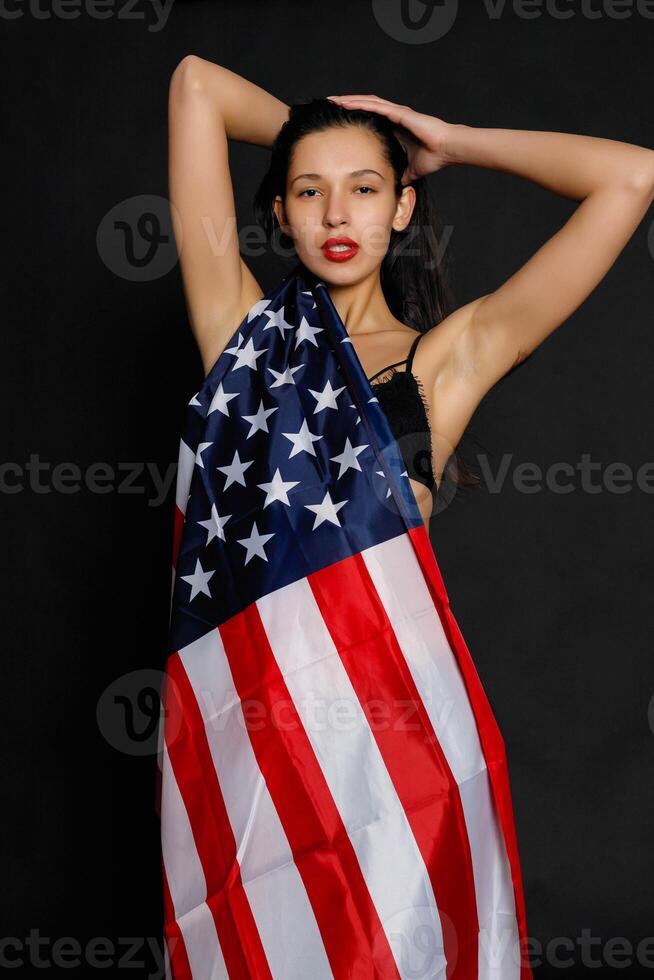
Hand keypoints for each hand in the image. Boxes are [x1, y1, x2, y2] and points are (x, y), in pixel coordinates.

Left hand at [326, 94, 450, 183]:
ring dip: (348, 101)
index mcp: (394, 129)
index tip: (337, 124)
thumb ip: (399, 173)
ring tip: (332, 100)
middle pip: (364, 108)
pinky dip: (359, 103)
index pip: (368, 122)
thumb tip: (391, 185)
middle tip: (328, 107)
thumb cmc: (432, 158)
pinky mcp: (399, 112)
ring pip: (366, 103)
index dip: (353, 121)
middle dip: (346, 107)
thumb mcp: (409, 170)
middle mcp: (393, 118)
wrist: (446, 150)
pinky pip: (375, 106)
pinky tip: (346, 102)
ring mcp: (395, 113)